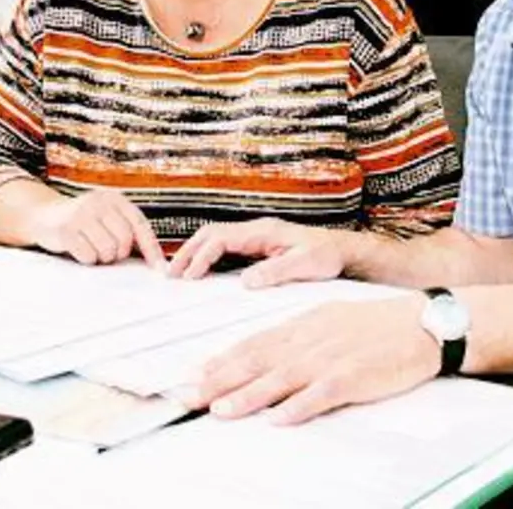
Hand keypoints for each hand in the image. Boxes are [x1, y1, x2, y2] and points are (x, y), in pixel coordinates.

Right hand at [32, 189, 163, 268]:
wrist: (43, 216)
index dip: (151, 248)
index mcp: (114, 199)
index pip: (140, 224)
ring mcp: (81, 215)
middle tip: (106, 251)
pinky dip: (87, 259)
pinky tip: (79, 250)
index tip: (159, 268)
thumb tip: (157, 262)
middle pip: (124, 240)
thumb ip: (128, 232)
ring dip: (102, 257)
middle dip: (118, 253)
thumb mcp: (107, 218)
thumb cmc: (82, 222)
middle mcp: (99, 203)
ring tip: (92, 248)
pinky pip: (88, 256)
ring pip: (108, 250)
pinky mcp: (65, 230)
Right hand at [167, 217, 346, 285]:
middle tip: (170, 276)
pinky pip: (225, 247)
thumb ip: (276, 271)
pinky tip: (202, 272)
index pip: (220, 238)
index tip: (190, 278)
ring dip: (195, 253)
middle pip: (211, 234)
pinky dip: (208, 256)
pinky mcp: (258, 245)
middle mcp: (256, 230)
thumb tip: (246, 282)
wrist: (342, 250)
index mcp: (263, 232)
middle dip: (188, 252)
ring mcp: (256, 236)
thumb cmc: (326, 255)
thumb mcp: (305, 264)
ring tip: (178, 274)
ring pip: (215, 239)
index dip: (201, 256)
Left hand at [182, 296, 439, 424]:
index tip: (194, 374)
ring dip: (248, 396)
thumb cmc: (378, 323)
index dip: (222, 360)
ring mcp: (332, 358)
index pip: (254, 343)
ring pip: (281, 378)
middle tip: (188, 396)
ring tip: (220, 411)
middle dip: (219, 380)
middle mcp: (311, 339)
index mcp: (304, 324)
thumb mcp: (332, 319)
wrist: (423, 323)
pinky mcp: (354, 377)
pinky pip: (321, 394)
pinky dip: (298, 407)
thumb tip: (269, 352)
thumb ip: (299, 337)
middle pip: (257, 360)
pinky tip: (278, 419)